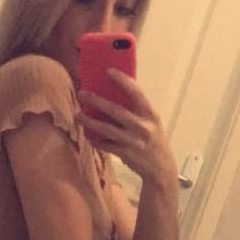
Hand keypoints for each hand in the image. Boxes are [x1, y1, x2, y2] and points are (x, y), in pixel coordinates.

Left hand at [77, 70, 177, 189]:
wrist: (161, 168)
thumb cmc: (153, 140)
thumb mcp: (151, 122)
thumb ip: (137, 111)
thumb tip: (115, 95)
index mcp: (150, 114)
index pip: (136, 93)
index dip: (122, 81)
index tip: (108, 71)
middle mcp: (142, 127)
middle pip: (116, 111)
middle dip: (96, 101)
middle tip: (82, 93)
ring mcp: (133, 141)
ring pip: (106, 129)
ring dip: (90, 122)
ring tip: (78, 115)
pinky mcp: (126, 154)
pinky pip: (106, 145)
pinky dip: (96, 140)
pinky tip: (89, 136)